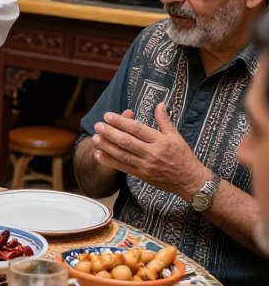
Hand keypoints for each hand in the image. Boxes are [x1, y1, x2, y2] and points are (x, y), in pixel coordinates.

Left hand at [91, 103, 209, 197]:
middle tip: (97, 125)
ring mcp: (146, 165)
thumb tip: (160, 103)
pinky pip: (123, 167)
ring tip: (94, 138)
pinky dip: (109, 161)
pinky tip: (98, 154)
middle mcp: (152, 153)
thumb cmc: (183, 156)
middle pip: (127, 141)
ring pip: (122, 154)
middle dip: (110, 133)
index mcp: (161, 141)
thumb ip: (164, 120)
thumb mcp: (176, 136)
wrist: (190, 181)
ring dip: (107, 146)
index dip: (121, 122)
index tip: (108, 116)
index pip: (137, 129)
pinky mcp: (142, 175)